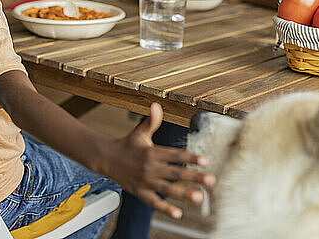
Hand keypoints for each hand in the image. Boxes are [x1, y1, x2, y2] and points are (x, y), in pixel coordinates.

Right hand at [104, 103, 215, 218]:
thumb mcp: (140, 132)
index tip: (205, 160)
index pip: (175, 155)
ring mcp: (145, 182)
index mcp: (152, 152)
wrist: (107, 158)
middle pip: (175, 173)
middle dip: (194, 177)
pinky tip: (178, 213)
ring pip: (167, 189)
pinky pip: (154, 202)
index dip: (190, 157)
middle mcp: (150, 168)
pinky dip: (165, 208)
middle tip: (211, 180)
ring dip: (184, 194)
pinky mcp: (140, 193)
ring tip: (200, 197)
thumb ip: (151, 121)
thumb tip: (156, 105)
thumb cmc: (128, 145)